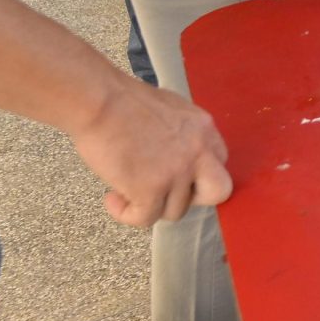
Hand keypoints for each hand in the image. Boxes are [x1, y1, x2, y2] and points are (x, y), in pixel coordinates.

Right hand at [70, 77, 233, 227]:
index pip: (219, 162)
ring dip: (150, 205)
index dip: (196, 173)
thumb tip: (173, 154)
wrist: (100, 101)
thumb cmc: (122, 101)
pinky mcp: (152, 189)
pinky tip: (112, 198)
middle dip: (192, 197)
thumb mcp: (169, 110)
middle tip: (164, 191)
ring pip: (176, 211)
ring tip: (125, 188)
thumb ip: (182, 134)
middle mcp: (198, 151)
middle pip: (218, 191)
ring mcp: (178, 172)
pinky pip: (145, 219)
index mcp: (204, 128)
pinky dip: (126, 214)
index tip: (173, 175)